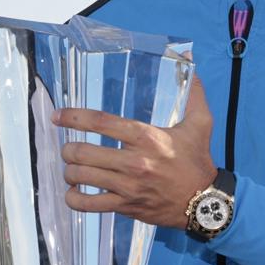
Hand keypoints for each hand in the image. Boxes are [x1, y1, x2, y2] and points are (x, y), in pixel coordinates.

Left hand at [55, 73, 215, 227]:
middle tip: (70, 148)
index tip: (59, 116)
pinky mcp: (125, 206)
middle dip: (68, 149)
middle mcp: (134, 162)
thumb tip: (189, 57)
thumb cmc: (197, 162)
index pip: (101, 122)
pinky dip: (74, 198)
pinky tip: (75, 192)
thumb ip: (192, 92)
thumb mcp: (200, 124)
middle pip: (83, 152)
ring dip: (70, 171)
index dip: (74, 117)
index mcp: (147, 137)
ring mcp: (128, 186)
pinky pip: (88, 205)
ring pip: (81, 177)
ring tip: (73, 169)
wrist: (205, 203)